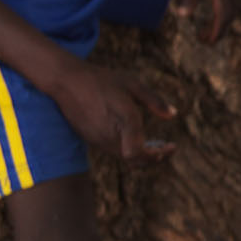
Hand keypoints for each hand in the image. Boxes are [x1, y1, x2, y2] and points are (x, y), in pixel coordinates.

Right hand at [48, 60, 176, 162]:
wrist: (66, 81)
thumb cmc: (102, 80)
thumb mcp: (132, 84)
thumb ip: (154, 101)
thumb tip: (173, 115)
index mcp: (124, 120)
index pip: (139, 153)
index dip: (159, 155)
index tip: (172, 146)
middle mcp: (109, 135)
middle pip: (136, 160)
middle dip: (155, 157)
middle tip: (167, 147)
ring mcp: (98, 139)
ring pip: (125, 158)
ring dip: (143, 155)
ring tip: (156, 143)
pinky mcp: (90, 139)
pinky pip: (114, 151)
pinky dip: (129, 150)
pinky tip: (137, 138)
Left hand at [172, 0, 240, 43]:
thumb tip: (184, 17)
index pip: (224, 16)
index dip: (217, 32)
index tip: (205, 41)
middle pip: (232, 14)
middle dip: (220, 29)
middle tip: (203, 38)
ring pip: (237, 5)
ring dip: (225, 19)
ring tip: (210, 26)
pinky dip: (230, 6)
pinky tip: (218, 6)